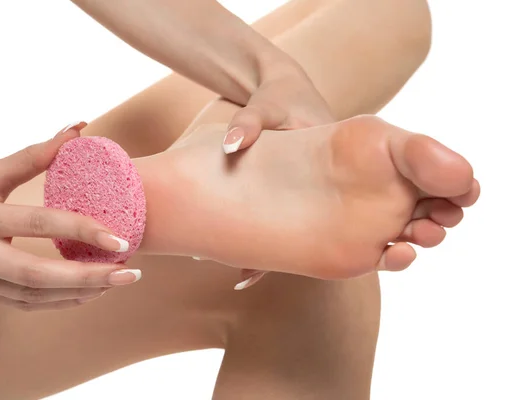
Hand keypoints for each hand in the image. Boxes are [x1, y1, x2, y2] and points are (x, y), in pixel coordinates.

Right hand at [0, 122, 139, 310]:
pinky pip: (30, 305)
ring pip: (38, 296)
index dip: (81, 230)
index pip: (37, 224)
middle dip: (90, 275)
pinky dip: (64, 301)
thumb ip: (33, 155)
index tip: (119, 237)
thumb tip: (79, 128)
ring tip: (119, 280)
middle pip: (39, 274)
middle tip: (130, 271)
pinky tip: (92, 291)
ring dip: (83, 291)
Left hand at [221, 65, 333, 288]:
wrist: (284, 82)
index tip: (260, 271)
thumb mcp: (264, 106)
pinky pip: (282, 210)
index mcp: (329, 170)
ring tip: (232, 264)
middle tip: (241, 275)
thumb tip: (231, 146)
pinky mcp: (296, 185)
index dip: (298, 248)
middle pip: (307, 230)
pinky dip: (263, 221)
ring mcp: (311, 187)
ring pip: (290, 224)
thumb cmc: (279, 93)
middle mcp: (324, 186)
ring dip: (267, 241)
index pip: (321, 220)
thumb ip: (247, 123)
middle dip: (276, 254)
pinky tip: (235, 234)